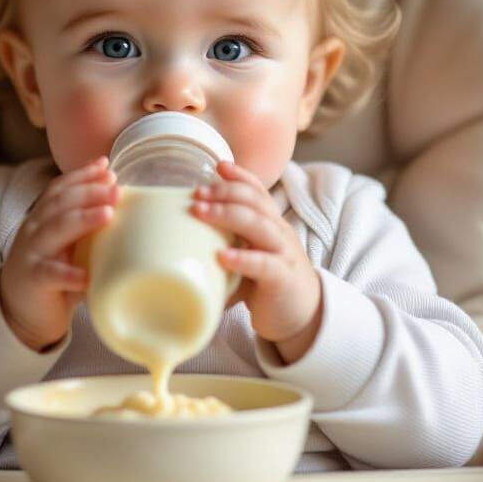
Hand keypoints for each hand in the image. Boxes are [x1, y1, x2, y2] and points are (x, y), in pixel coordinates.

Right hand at [0, 155, 119, 351]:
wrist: (19, 310)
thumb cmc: (52, 272)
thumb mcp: (68, 244)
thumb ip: (87, 229)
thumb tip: (129, 212)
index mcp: (44, 217)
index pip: (61, 188)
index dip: (82, 175)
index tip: (106, 167)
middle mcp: (35, 229)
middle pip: (62, 203)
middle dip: (91, 192)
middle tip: (117, 189)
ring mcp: (32, 253)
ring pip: (56, 229)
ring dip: (83, 219)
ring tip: (108, 215)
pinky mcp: (33, 279)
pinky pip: (51, 274)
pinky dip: (69, 274)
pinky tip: (87, 277)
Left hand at [190, 159, 322, 363]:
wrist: (304, 316)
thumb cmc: (268, 284)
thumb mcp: (248, 257)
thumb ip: (224, 247)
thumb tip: (178, 245)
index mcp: (271, 224)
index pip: (257, 191)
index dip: (240, 176)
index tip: (218, 165)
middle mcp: (279, 232)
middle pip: (254, 201)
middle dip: (225, 192)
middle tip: (197, 193)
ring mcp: (283, 254)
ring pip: (259, 225)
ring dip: (228, 215)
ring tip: (201, 212)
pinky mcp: (282, 279)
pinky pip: (264, 264)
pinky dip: (243, 258)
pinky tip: (223, 257)